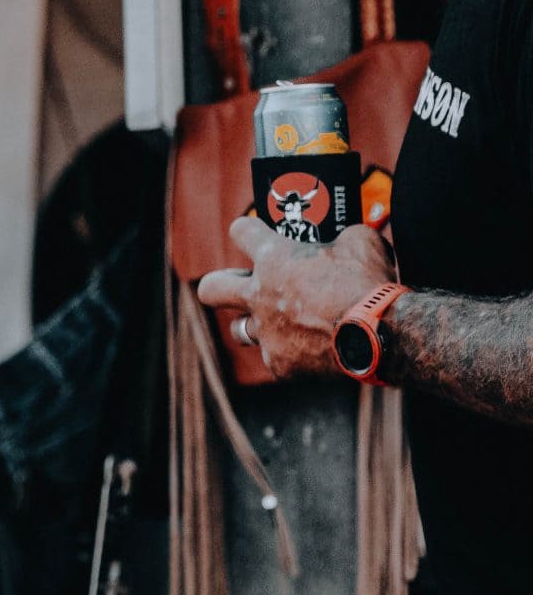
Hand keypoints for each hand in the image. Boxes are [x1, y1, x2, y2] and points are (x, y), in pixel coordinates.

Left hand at [195, 217, 396, 380]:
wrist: (383, 335)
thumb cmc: (370, 283)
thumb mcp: (361, 241)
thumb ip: (342, 237)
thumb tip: (345, 241)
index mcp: (274, 258)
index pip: (241, 231)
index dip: (248, 230)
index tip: (255, 234)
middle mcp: (259, 295)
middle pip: (210, 289)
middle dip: (218, 284)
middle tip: (239, 284)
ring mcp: (267, 332)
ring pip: (240, 329)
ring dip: (254, 323)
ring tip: (278, 322)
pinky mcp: (281, 363)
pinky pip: (276, 358)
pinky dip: (292, 353)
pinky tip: (314, 348)